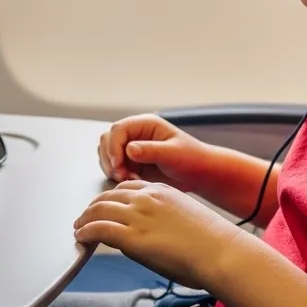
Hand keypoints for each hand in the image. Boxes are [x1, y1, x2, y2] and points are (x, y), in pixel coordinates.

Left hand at [74, 180, 245, 289]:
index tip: (105, 205)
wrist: (220, 252)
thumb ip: (165, 218)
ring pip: (99, 210)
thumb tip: (155, 232)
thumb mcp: (186, 217)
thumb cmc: (212, 242)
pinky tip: (81, 237)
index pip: (127, 187)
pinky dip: (86, 232)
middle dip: (94, 206)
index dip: (112, 196)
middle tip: (86, 216)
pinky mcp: (132, 237)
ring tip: (79, 227)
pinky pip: (99, 229)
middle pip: (109, 196)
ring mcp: (138, 216)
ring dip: (85, 218)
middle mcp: (147, 198)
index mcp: (162, 190)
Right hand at [97, 115, 216, 191]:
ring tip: (128, 179)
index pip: (118, 129)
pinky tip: (131, 181)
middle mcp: (135, 134)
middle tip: (122, 175)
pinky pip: (114, 167)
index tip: (117, 164)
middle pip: (107, 140)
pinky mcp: (131, 163)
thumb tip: (129, 149)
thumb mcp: (173, 154)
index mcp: (145, 124)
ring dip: (112, 168)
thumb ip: (151, 151)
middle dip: (110, 159)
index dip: (113, 146)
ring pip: (107, 154)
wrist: (199, 174)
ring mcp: (132, 149)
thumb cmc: (192, 159)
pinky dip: (117, 175)